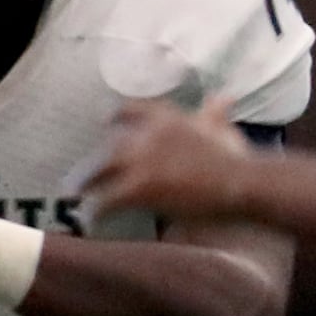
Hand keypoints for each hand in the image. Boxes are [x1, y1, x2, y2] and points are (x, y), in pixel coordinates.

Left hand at [80, 99, 253, 228]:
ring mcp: (139, 160)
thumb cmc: (237, 159)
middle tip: (82, 175)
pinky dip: (96, 211)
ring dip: (86, 184)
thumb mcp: (222, 129)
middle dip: (95, 163)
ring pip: (100, 171)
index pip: (130, 109)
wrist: (241, 182)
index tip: (105, 121)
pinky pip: (106, 200)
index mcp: (166, 117)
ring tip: (75, 196)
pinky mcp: (137, 187)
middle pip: (109, 147)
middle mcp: (146, 134)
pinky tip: (91, 219)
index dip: (115, 116)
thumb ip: (214, 114)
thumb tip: (225, 97)